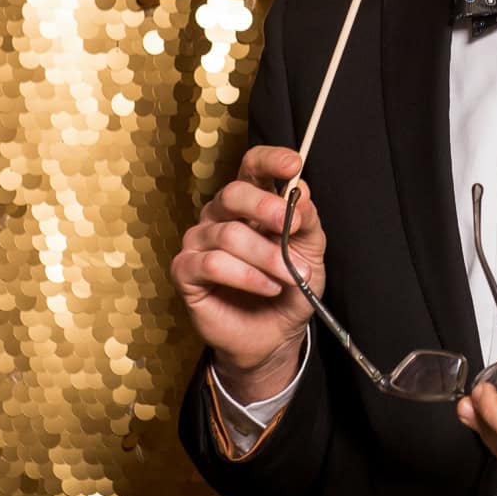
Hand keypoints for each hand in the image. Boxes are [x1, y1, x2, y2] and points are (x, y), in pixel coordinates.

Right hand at [168, 145, 325, 402]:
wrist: (275, 335)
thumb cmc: (290, 287)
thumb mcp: (311, 252)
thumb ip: (306, 221)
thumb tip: (302, 193)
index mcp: (251, 202)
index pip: (252, 166)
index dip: (270, 161)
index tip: (293, 165)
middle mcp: (220, 215)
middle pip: (234, 193)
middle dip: (266, 208)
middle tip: (291, 225)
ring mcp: (199, 241)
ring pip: (228, 235)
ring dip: (266, 257)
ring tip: (290, 276)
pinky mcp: (186, 271)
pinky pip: (211, 264)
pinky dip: (246, 276)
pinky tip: (267, 288)